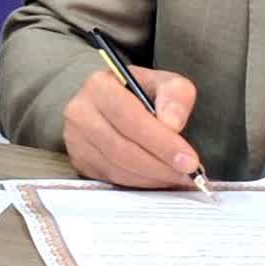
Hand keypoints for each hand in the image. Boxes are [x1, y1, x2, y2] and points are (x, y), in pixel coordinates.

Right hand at [61, 66, 199, 188]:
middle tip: (187, 173)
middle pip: (121, 148)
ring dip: (151, 177)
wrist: (113, 101)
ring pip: (117, 168)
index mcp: (99, 86)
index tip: (188, 159)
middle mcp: (80, 113)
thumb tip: (172, 124)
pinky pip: (112, 179)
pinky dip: (140, 184)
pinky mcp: (80, 162)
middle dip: (159, 165)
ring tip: (178, 177)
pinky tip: (159, 180)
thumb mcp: (163, 82)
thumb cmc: (139, 92)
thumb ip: (175, 94)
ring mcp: (76, 141)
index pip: (129, 117)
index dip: (161, 142)